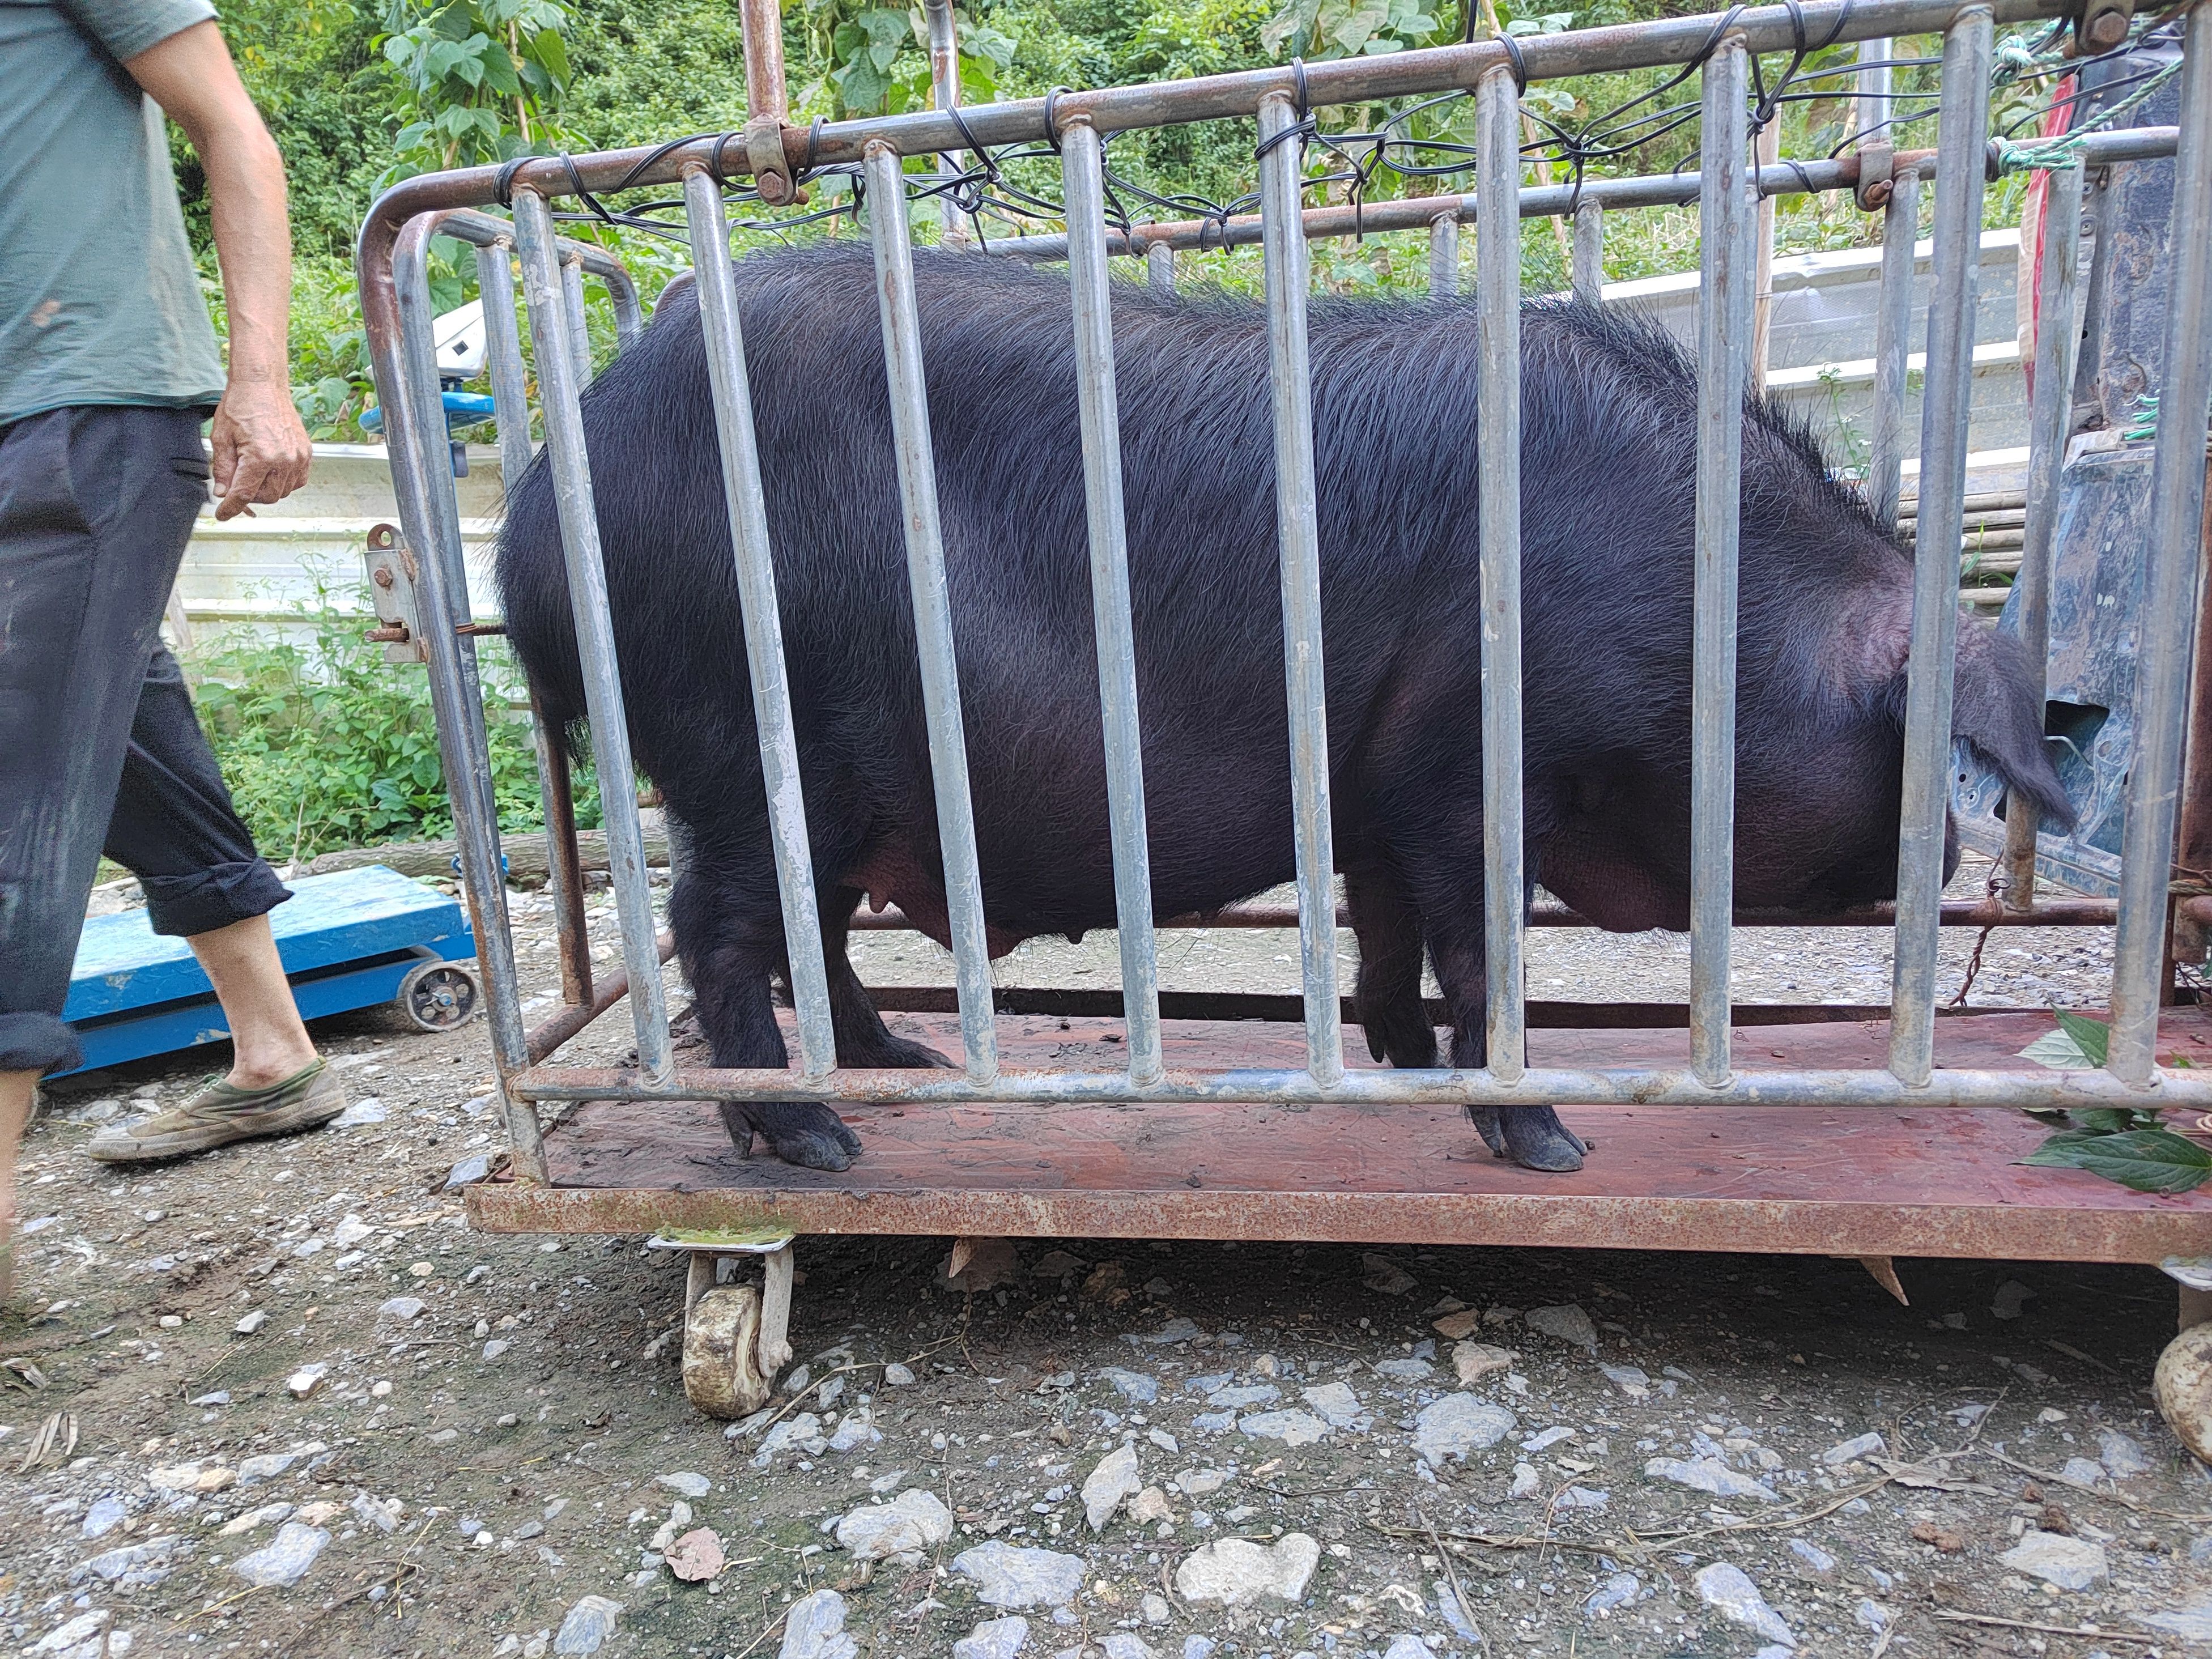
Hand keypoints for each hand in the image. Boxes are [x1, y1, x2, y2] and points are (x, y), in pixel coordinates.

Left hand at [210, 377, 311, 520]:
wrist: (262, 385)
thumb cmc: (241, 405)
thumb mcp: (221, 438)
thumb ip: (222, 469)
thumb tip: (223, 493)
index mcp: (260, 456)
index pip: (243, 494)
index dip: (231, 508)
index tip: (223, 515)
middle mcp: (283, 460)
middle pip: (266, 497)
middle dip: (249, 497)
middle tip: (237, 485)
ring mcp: (298, 457)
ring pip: (282, 492)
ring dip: (266, 489)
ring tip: (253, 474)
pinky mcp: (306, 454)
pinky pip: (297, 481)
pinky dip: (283, 482)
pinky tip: (271, 470)